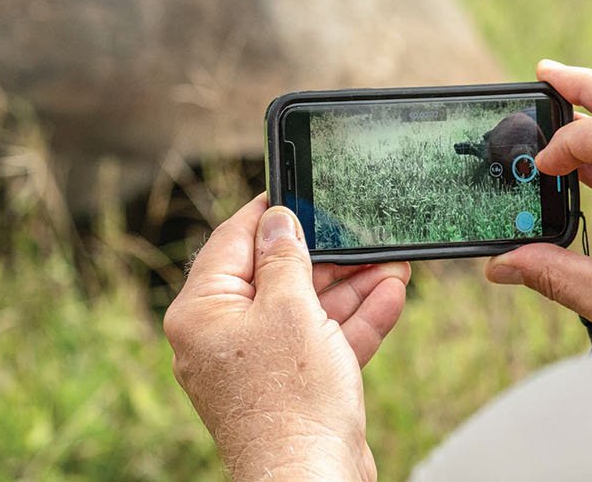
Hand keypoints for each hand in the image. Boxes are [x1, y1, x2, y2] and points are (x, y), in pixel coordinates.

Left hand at [164, 195, 409, 481]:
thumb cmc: (289, 403)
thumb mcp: (290, 309)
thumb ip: (285, 259)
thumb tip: (278, 222)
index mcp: (200, 313)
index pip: (229, 243)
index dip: (266, 215)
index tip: (293, 190)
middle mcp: (220, 337)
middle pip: (272, 277)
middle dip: (324, 256)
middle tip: (357, 229)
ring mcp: (256, 365)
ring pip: (304, 310)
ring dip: (349, 286)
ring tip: (391, 260)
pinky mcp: (290, 388)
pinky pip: (319, 342)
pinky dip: (353, 321)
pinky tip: (390, 293)